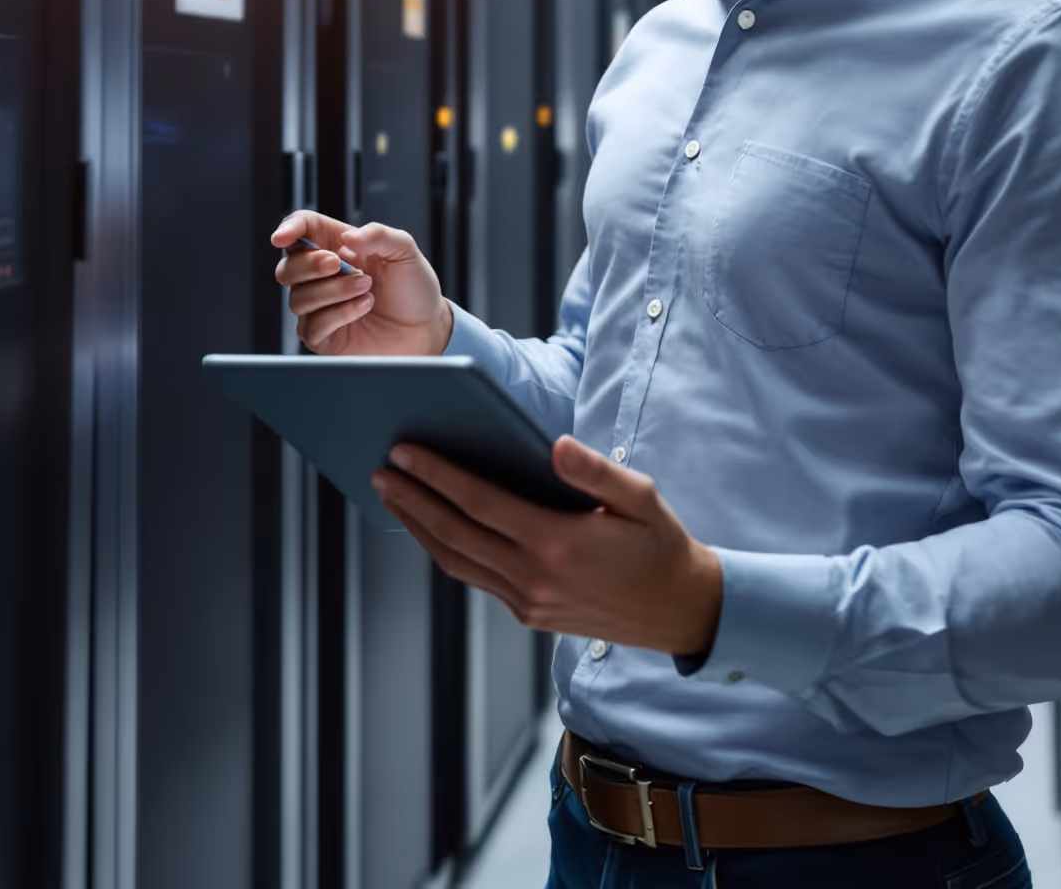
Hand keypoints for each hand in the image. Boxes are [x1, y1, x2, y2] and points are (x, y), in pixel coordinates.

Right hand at [269, 210, 450, 356]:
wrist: (426, 326)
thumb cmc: (412, 286)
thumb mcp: (404, 250)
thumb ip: (378, 235)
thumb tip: (347, 238)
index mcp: (335, 245)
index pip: (300, 230)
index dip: (288, 230)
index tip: (282, 238)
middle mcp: (321, 276)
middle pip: (287, 268)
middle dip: (309, 265)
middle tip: (338, 263)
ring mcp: (319, 308)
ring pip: (299, 299)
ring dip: (333, 290)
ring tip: (367, 287)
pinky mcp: (324, 337)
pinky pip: (313, 327)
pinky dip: (339, 314)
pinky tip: (364, 306)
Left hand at [374, 437, 723, 658]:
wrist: (680, 611)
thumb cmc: (660, 545)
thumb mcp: (641, 498)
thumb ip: (596, 471)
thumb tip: (554, 446)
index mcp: (559, 544)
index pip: (482, 503)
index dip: (438, 476)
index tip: (405, 452)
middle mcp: (536, 578)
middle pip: (456, 534)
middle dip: (413, 499)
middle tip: (380, 468)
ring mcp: (528, 601)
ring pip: (458, 561)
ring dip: (420, 527)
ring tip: (393, 494)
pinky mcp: (529, 613)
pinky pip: (476, 577)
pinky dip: (447, 550)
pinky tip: (433, 526)